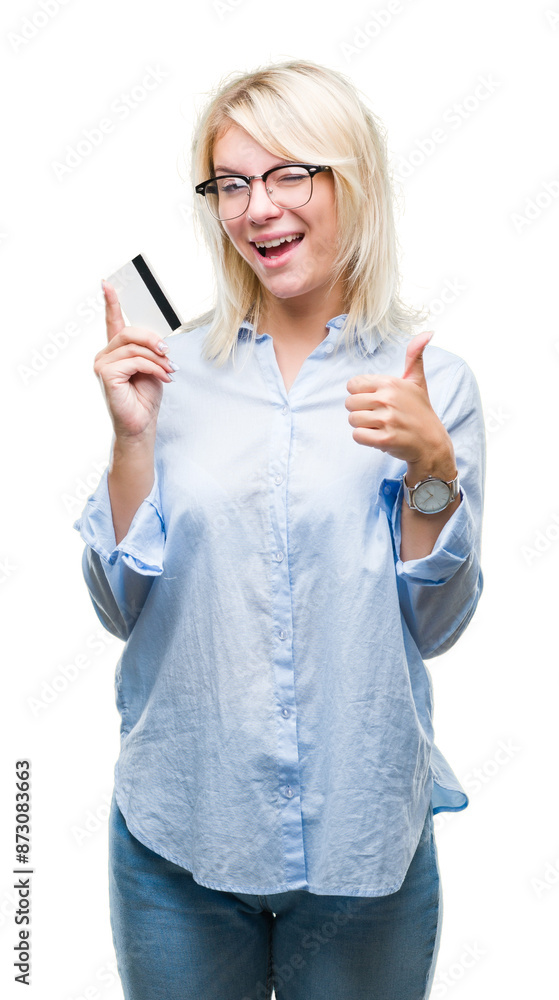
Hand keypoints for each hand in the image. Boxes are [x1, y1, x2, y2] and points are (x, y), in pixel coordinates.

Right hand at [94, 281, 175, 439]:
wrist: (141, 424)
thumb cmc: (145, 398)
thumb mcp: (152, 367)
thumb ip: (150, 351)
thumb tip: (158, 342)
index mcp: (116, 351)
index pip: (112, 322)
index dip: (110, 302)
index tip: (107, 284)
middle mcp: (105, 355)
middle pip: (129, 332)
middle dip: (153, 340)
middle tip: (167, 353)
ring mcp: (102, 364)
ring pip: (134, 347)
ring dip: (157, 358)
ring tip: (169, 370)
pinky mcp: (106, 374)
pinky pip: (134, 360)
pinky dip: (153, 367)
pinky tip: (163, 377)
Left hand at [344, 331, 455, 477]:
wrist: (431, 443)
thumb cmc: (420, 411)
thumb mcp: (417, 381)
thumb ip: (415, 356)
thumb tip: (428, 333)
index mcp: (391, 383)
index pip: (353, 385)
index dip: (361, 394)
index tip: (376, 401)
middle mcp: (388, 398)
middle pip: (350, 403)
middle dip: (361, 411)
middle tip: (379, 416)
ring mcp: (387, 419)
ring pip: (352, 420)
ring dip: (363, 426)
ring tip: (380, 426)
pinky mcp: (385, 438)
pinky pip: (357, 436)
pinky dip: (365, 438)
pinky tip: (380, 436)